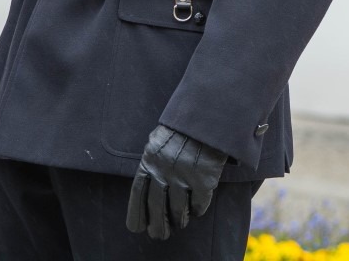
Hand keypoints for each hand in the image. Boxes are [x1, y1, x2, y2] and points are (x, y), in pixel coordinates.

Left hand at [124, 125, 227, 239]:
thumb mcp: (160, 139)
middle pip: (156, 208)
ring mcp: (184, 176)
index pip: (138, 194)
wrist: (211, 113)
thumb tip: (147, 183)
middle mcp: (164, 171)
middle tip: (160, 234)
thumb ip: (153, 160)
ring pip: (178, 209)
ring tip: (180, 223)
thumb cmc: (186, 126)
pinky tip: (197, 210)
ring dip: (179, 220)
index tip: (138, 228)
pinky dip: (198, 210)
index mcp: (150, 160)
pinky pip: (199, 203)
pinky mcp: (204, 179)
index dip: (137, 214)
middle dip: (158, 225)